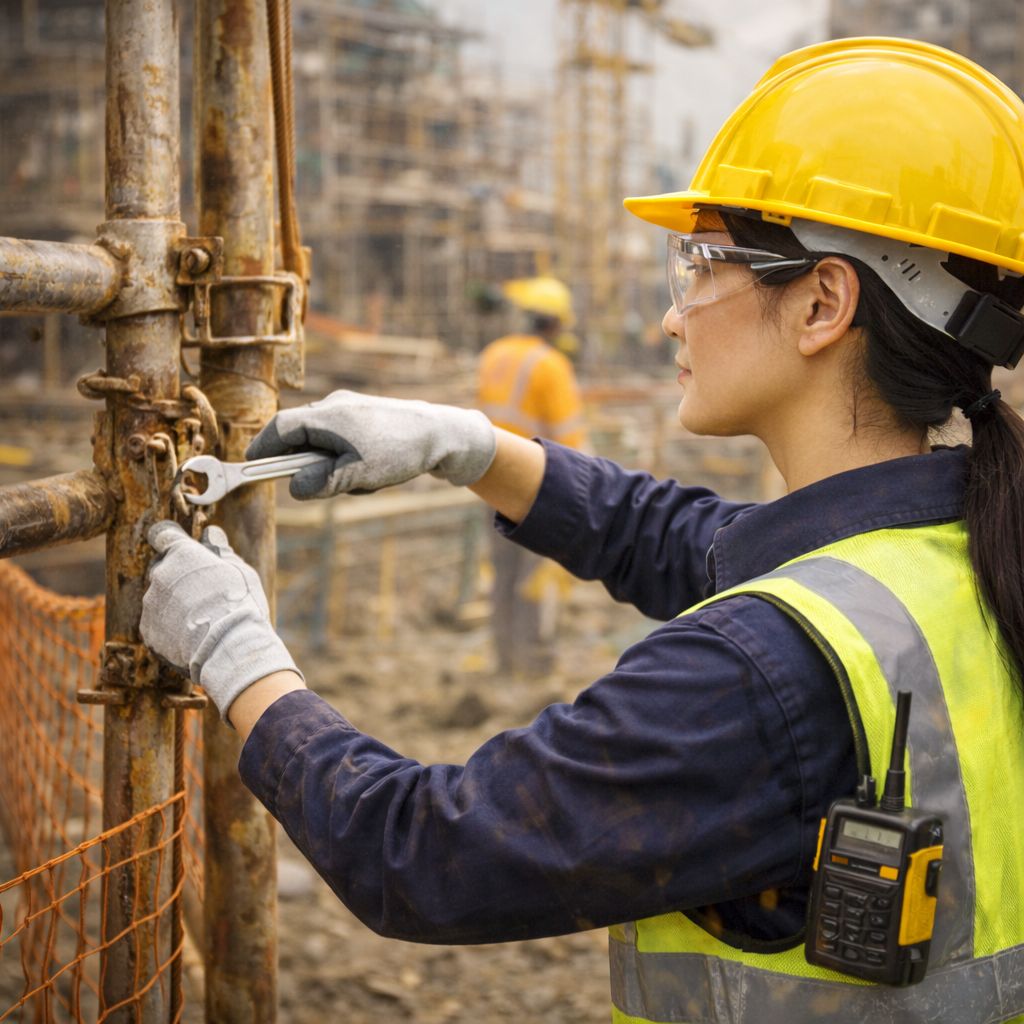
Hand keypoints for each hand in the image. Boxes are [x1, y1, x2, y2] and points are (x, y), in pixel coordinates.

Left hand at [141, 521, 302, 723]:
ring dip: (174, 603)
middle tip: (201, 591)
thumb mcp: (240, 571)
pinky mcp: (148, 630)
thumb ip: (220, 550)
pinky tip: (191, 636)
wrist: (229, 648)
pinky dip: (169, 627)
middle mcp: (160, 574)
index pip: (163, 535)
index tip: (179, 547)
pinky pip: (156, 623)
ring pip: (159, 597)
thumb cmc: (240, 604)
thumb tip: (211, 534)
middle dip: (177, 576)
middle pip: (162, 568)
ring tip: (201, 619)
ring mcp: (150, 604)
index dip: (171, 540)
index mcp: (181, 554)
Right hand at [245, 390, 496, 498]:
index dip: (262, 449)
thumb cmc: (399, 451)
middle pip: (300, 438)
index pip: (278, 429)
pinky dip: (351, 463)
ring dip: (336, 469)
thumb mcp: (357, 474)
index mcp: (326, 415)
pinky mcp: (365, 418)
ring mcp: (350, 410)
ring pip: (324, 445)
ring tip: (366, 481)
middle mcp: (334, 406)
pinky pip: (344, 444)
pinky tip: (377, 473)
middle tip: (333, 487)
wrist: (443, 434)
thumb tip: (294, 488)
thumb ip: (321, 482)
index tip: (250, 468)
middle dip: (310, 467)